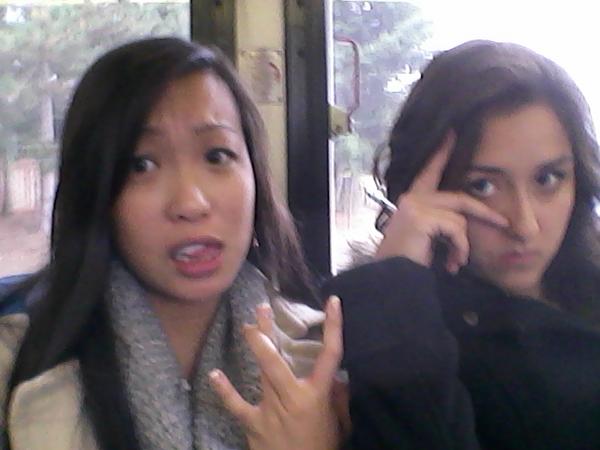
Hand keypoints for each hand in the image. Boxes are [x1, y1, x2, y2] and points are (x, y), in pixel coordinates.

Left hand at [209, 296, 343, 449]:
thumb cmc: (323, 449)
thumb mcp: (340, 424)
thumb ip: (338, 399)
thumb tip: (338, 377)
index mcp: (317, 395)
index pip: (330, 354)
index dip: (333, 326)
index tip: (332, 302)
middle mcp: (293, 397)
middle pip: (279, 359)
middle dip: (269, 332)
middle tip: (262, 309)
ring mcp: (271, 410)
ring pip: (262, 373)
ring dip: (256, 347)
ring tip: (248, 326)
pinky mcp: (255, 424)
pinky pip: (237, 406)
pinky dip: (225, 391)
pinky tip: (214, 375)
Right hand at [375, 132, 507, 272]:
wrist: (393, 279)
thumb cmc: (409, 260)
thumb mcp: (427, 236)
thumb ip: (440, 221)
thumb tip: (465, 221)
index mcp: (412, 200)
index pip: (430, 170)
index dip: (442, 152)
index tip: (452, 133)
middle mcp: (412, 198)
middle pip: (460, 198)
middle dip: (485, 213)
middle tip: (504, 224)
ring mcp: (415, 206)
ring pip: (460, 218)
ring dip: (463, 245)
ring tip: (457, 263)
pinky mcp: (421, 219)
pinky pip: (456, 229)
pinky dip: (459, 248)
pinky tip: (452, 264)